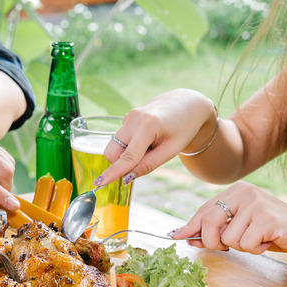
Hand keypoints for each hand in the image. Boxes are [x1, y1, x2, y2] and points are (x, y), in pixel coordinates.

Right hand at [97, 89, 215, 185]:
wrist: (187, 104)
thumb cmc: (183, 128)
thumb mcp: (171, 150)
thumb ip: (148, 164)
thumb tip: (127, 177)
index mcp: (148, 126)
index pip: (127, 156)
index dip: (113, 172)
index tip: (99, 183)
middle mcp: (133, 118)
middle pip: (113, 151)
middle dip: (120, 163)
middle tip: (144, 161)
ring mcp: (128, 116)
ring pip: (116, 146)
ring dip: (128, 153)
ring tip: (151, 146)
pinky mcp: (127, 117)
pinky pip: (122, 139)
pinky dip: (131, 145)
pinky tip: (148, 138)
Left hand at [170, 181, 286, 256]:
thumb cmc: (273, 232)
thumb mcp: (242, 227)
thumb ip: (218, 228)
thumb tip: (186, 236)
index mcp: (237, 191)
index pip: (205, 209)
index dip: (190, 225)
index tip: (176, 236)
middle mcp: (245, 193)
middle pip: (210, 222)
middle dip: (212, 242)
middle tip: (227, 247)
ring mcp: (257, 204)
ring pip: (228, 238)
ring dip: (241, 247)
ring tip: (259, 239)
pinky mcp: (268, 219)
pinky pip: (245, 244)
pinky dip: (256, 249)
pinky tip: (269, 241)